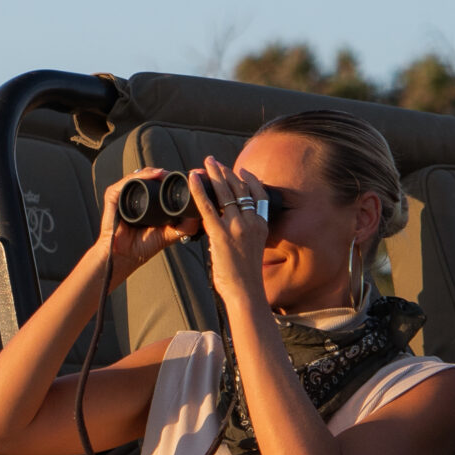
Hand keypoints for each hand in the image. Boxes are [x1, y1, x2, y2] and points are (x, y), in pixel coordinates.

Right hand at [94, 176, 200, 288]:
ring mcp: (125, 193)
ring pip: (144, 175)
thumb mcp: (170, 234)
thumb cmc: (142, 247)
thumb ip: (185, 226)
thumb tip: (203, 214)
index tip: (197, 177)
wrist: (124, 257)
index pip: (163, 184)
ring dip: (159, 172)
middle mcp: (137, 194)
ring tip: (172, 174)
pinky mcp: (114, 195)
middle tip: (189, 173)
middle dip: (171, 174)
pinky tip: (156, 175)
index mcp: (149, 201)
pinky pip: (129, 180)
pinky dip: (143, 175)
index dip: (178, 179)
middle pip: (154, 177)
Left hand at [188, 156, 270, 310]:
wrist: (245, 292)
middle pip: (240, 188)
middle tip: (215, 162)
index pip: (259, 195)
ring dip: (215, 174)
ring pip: (225, 192)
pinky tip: (193, 179)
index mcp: (261, 225)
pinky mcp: (220, 233)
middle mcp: (251, 222)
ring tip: (206, 163)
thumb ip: (242, 235)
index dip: (250, 180)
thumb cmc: (245, 277)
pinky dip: (199, 190)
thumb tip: (224, 227)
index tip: (241, 171)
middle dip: (227, 172)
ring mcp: (236, 226)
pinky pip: (207, 206)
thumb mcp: (251, 250)